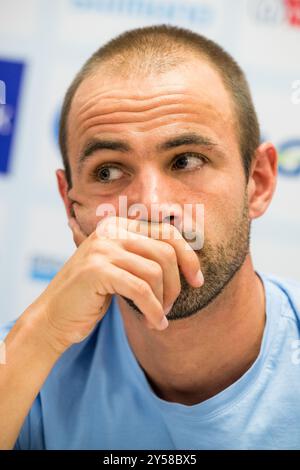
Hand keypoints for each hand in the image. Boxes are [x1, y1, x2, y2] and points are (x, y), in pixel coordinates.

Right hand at [36, 215, 203, 352]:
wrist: (52, 317)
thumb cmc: (92, 296)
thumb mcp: (121, 268)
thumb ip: (145, 257)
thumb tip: (189, 260)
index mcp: (118, 225)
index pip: (167, 232)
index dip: (189, 256)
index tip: (198, 280)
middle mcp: (110, 230)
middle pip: (166, 251)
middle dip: (176, 284)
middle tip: (170, 306)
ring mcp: (102, 248)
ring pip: (156, 272)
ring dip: (163, 301)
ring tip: (157, 317)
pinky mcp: (97, 270)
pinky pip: (141, 289)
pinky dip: (153, 310)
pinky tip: (154, 323)